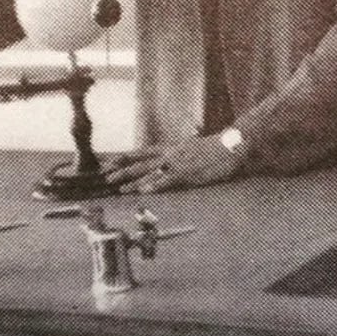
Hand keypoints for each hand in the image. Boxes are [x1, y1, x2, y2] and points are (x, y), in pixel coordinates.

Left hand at [103, 136, 241, 193]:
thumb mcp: (191, 148)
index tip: (110, 161)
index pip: (141, 152)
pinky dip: (155, 185)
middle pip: (141, 162)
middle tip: (106, 175)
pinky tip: (144, 190)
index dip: (125, 157)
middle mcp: (170, 154)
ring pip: (150, 172)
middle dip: (122, 169)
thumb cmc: (214, 148)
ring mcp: (177, 163)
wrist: (230, 145)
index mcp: (170, 148)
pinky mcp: (187, 173)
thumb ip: (178, 154)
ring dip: (133, 180)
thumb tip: (169, 160)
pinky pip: (167, 180)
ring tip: (118, 187)